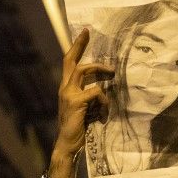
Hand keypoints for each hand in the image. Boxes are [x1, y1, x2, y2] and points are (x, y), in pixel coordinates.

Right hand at [47, 29, 113, 177]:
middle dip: (81, 46)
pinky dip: (104, 99)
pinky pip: (96, 92)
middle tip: (89, 34)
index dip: (76, 47)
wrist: (68, 144)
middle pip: (72, 61)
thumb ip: (90, 96)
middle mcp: (64, 88)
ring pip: (84, 71)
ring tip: (112, 73)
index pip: (69, 63)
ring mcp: (68, 94)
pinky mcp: (76, 102)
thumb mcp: (85, 108)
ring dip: (100, 70)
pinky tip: (105, 111)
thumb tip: (104, 87)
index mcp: (66, 89)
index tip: (84, 33)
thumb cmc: (78, 128)